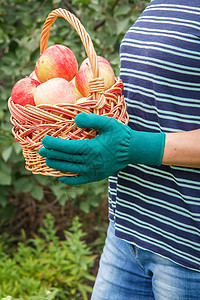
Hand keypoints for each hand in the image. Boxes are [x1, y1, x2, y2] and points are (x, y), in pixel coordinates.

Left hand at [39, 112, 164, 183]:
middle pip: (66, 159)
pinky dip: (69, 180)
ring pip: (70, 170)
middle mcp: (90, 162)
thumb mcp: (108, 123)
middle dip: (52, 154)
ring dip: (57, 166)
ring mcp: (93, 171)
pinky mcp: (97, 176)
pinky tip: (61, 178)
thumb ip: (91, 120)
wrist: (134, 150)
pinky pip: (80, 180)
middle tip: (41, 151)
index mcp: (91, 149)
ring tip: (48, 161)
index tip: (44, 141)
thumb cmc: (121, 135)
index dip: (54, 144)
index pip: (67, 147)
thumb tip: (75, 119)